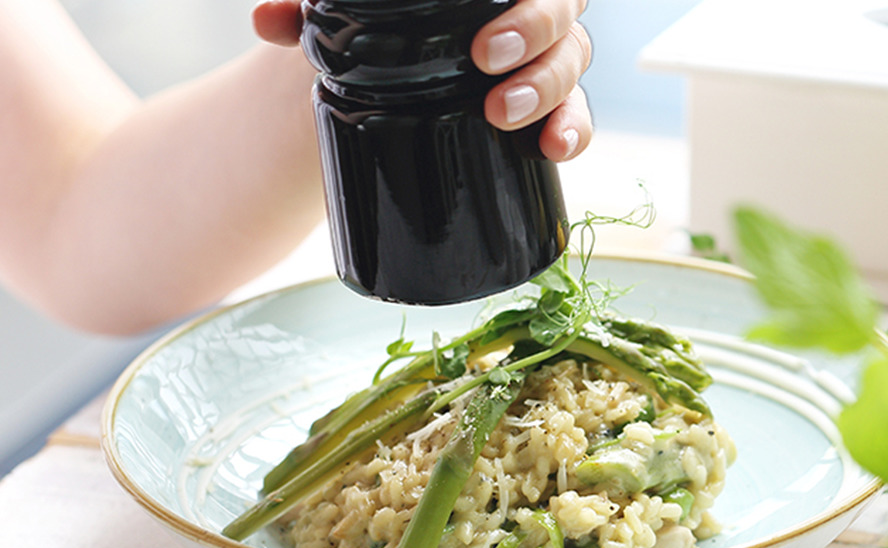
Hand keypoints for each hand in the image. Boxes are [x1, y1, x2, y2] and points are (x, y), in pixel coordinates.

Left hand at [252, 0, 591, 160]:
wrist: (388, 76)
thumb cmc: (383, 27)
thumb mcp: (344, 10)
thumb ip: (306, 4)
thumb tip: (267, 18)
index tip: (481, 31)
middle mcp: (530, 16)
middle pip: (563, 13)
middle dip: (533, 32)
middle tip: (484, 59)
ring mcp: (542, 64)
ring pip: (571, 64)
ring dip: (546, 87)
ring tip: (502, 113)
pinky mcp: (545, 113)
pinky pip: (577, 119)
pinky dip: (574, 132)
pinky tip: (553, 149)